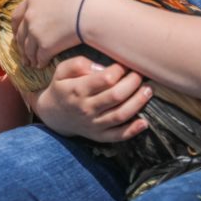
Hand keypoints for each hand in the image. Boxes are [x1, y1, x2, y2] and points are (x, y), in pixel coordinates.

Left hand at [12, 0, 97, 67]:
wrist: (91, 12)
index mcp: (33, 0)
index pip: (17, 15)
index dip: (17, 26)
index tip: (18, 32)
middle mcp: (30, 17)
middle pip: (20, 34)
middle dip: (21, 43)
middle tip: (24, 51)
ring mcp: (35, 33)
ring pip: (27, 48)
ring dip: (28, 56)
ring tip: (31, 62)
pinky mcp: (45, 47)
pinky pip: (38, 57)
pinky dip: (38, 62)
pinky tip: (41, 65)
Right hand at [23, 55, 150, 142]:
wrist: (52, 115)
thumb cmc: (61, 88)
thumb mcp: (61, 71)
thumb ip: (78, 64)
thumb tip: (101, 67)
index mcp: (77, 90)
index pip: (105, 79)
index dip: (119, 70)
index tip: (124, 64)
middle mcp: (86, 108)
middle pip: (116, 96)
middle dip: (133, 83)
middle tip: (140, 74)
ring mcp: (93, 124)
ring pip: (120, 115)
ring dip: (138, 102)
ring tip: (148, 90)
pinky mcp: (99, 136)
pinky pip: (118, 135)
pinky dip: (133, 130)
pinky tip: (144, 122)